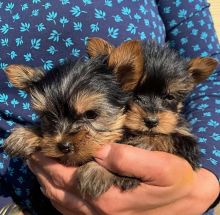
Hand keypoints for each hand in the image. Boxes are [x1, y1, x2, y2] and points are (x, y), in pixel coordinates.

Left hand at [28, 143, 219, 214]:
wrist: (187, 202)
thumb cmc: (175, 181)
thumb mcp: (160, 166)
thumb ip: (129, 158)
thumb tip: (100, 149)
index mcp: (107, 196)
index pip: (67, 176)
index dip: (49, 161)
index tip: (36, 147)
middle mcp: (98, 210)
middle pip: (59, 189)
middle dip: (42, 170)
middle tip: (30, 153)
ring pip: (61, 201)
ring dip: (45, 183)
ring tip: (36, 167)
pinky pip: (70, 211)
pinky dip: (56, 198)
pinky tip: (52, 189)